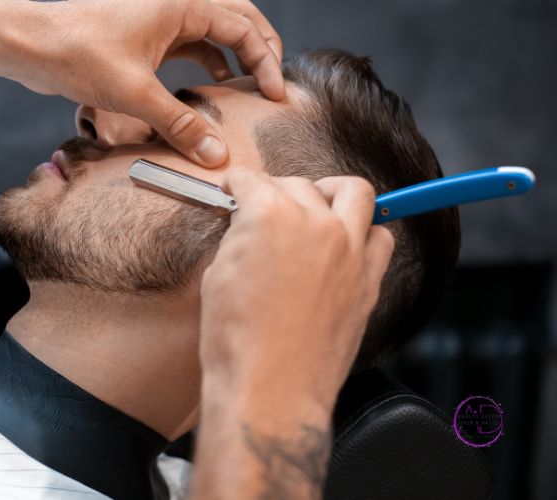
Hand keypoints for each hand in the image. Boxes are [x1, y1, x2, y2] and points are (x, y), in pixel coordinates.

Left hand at [0, 0, 283, 166]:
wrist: (29, 43)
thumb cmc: (77, 52)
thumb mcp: (135, 93)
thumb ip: (179, 124)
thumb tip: (216, 154)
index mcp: (182, 3)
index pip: (243, 28)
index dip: (265, 61)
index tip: (275, 95)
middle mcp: (176, 4)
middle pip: (236, 19)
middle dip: (259, 49)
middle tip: (272, 83)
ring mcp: (161, 18)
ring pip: (213, 31)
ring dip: (233, 56)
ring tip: (248, 89)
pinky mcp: (146, 36)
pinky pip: (188, 44)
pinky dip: (206, 62)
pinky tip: (212, 86)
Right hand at [199, 169, 394, 415]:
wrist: (270, 387)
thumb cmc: (237, 339)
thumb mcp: (218, 275)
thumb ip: (239, 239)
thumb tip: (246, 229)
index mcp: (269, 214)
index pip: (253, 180)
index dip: (238, 183)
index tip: (237, 188)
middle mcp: (314, 222)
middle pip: (299, 184)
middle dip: (278, 190)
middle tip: (266, 208)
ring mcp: (348, 249)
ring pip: (355, 193)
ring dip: (332, 193)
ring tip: (318, 207)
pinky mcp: (368, 279)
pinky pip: (381, 237)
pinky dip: (365, 232)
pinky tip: (346, 244)